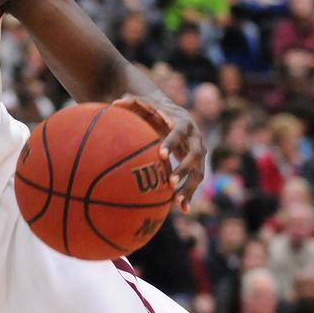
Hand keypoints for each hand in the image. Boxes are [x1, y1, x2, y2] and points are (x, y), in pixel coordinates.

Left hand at [114, 94, 204, 212]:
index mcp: (183, 123)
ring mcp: (198, 154)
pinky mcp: (197, 166)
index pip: (179, 133)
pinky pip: (195, 182)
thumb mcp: (147, 106)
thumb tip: (114, 102)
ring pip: (198, 173)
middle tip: (170, 182)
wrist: (177, 117)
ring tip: (177, 201)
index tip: (161, 155)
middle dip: (184, 169)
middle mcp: (196, 139)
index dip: (172, 143)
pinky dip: (190, 195)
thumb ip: (133, 103)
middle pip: (194, 156)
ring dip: (189, 187)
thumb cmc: (157, 112)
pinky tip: (183, 210)